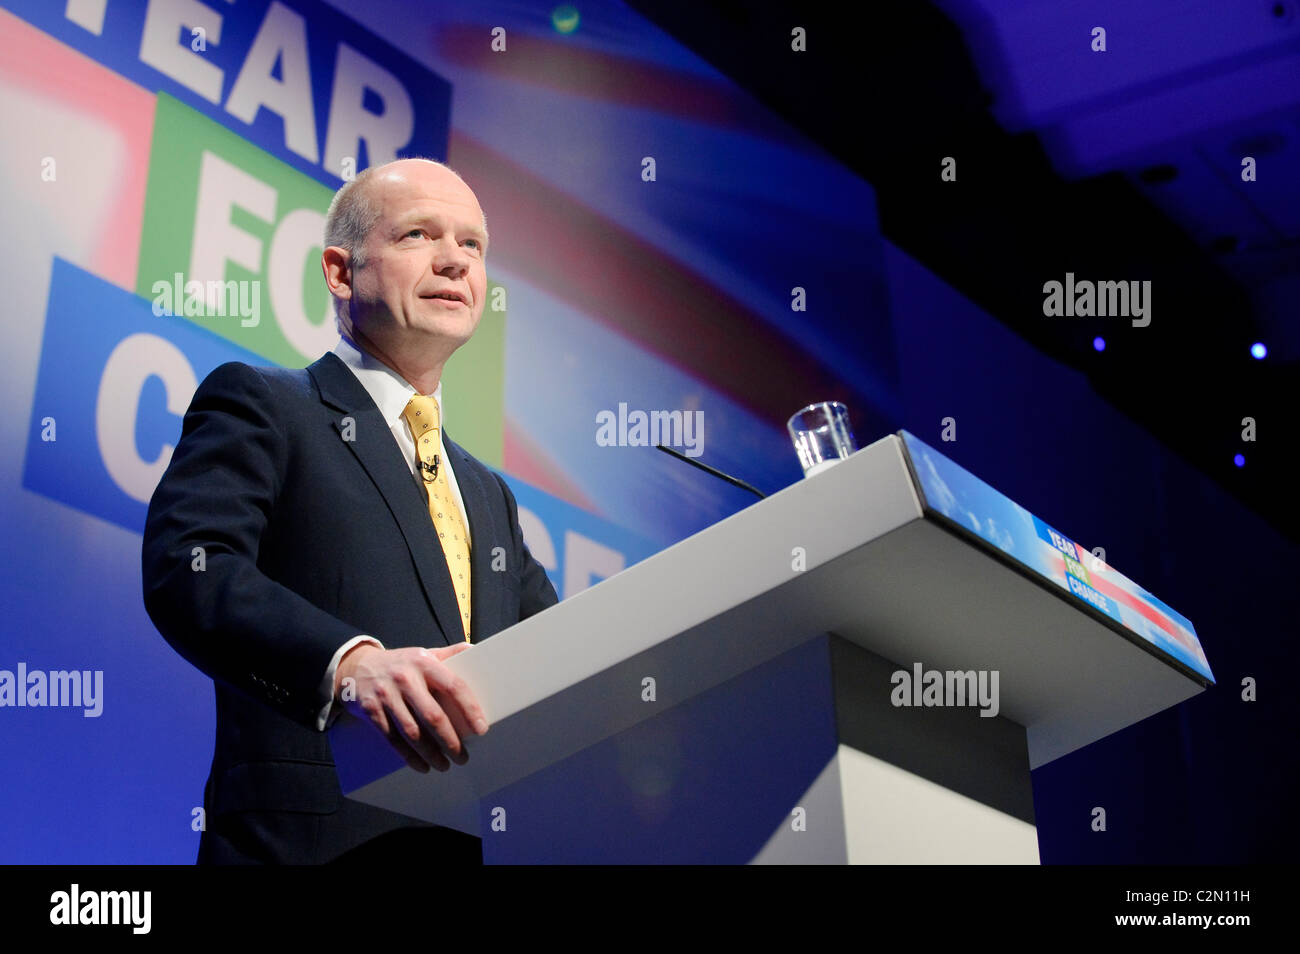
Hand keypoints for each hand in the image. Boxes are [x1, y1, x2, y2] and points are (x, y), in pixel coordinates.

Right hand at [335, 643, 488, 772]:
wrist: (356, 667)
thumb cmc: (399, 664)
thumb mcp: (423, 654)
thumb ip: (449, 654)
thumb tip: (476, 651)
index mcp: (424, 663)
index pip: (453, 686)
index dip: (469, 708)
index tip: (481, 728)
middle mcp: (405, 678)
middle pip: (432, 715)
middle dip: (450, 740)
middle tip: (462, 756)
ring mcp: (387, 695)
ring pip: (412, 732)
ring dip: (431, 753)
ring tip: (444, 765)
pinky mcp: (372, 711)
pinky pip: (393, 739)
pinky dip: (409, 756)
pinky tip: (422, 765)